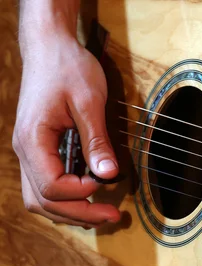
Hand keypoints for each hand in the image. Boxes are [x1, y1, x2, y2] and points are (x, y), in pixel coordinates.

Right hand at [12, 28, 120, 227]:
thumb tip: (109, 173)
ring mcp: (29, 152)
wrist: (50, 48)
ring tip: (101, 214)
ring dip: (70, 212)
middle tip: (112, 216)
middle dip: (79, 214)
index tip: (105, 183)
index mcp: (32, 140)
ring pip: (40, 198)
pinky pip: (45, 185)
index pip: (51, 186)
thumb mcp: (89, 102)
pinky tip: (88, 197)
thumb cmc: (67, 68)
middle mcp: (24, 150)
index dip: (80, 192)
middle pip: (43, 201)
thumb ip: (97, 140)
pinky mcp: (39, 150)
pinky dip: (65, 198)